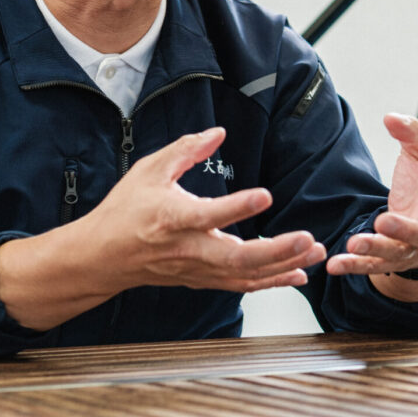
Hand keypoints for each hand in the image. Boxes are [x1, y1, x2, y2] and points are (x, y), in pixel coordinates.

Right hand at [94, 126, 326, 292]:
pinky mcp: (202, 279)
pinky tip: (297, 273)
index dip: (237, 206)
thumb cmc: (125, 211)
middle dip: (276, 251)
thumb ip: (186, 149)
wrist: (103, 256)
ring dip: (283, 266)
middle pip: (236, 257)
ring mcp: (196, 269)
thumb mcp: (149, 169)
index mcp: (171, 218)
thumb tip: (219, 132)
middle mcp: (187, 249)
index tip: (265, 193)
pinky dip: (271, 281)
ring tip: (314, 252)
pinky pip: (241, 284)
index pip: (208, 214)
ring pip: (245, 275)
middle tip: (306, 239)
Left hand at [326, 113, 417, 277]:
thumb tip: (391, 118)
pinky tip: (334, 265)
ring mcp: (413, 249)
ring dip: (375, 249)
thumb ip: (411, 134)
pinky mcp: (391, 261)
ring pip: (397, 253)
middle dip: (406, 230)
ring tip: (353, 243)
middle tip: (384, 221)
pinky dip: (354, 266)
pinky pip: (372, 266)